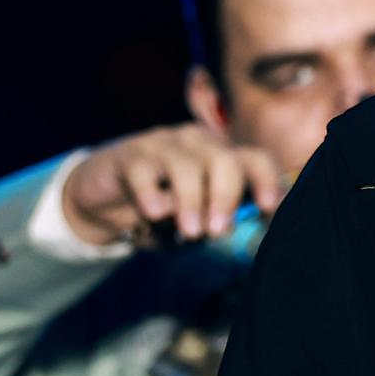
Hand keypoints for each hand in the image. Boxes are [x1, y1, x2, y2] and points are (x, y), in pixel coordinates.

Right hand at [59, 123, 283, 247]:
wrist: (105, 204)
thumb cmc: (162, 213)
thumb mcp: (192, 223)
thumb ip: (210, 223)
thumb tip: (225, 228)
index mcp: (223, 158)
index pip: (255, 160)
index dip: (267, 182)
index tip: (268, 208)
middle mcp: (198, 144)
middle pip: (225, 161)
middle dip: (226, 197)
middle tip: (218, 231)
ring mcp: (163, 145)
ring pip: (186, 166)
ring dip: (191, 201)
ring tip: (189, 231)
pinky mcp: (129, 155)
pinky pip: (144, 171)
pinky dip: (151, 194)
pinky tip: (154, 213)